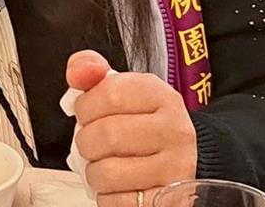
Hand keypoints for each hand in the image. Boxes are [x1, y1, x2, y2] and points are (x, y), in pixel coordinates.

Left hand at [67, 51, 196, 206]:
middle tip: (92, 144)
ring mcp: (177, 167)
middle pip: (105, 135)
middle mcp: (175, 130)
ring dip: (94, 173)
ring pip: (108, 173)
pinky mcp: (172, 200)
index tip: (86, 113)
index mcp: (159, 95)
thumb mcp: (120, 88)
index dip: (85, 107)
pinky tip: (117, 187)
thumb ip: (90, 71)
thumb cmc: (141, 122)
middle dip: (86, 142)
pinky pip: (120, 202)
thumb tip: (78, 72)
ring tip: (104, 166)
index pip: (108, 94)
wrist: (186, 156)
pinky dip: (108, 197)